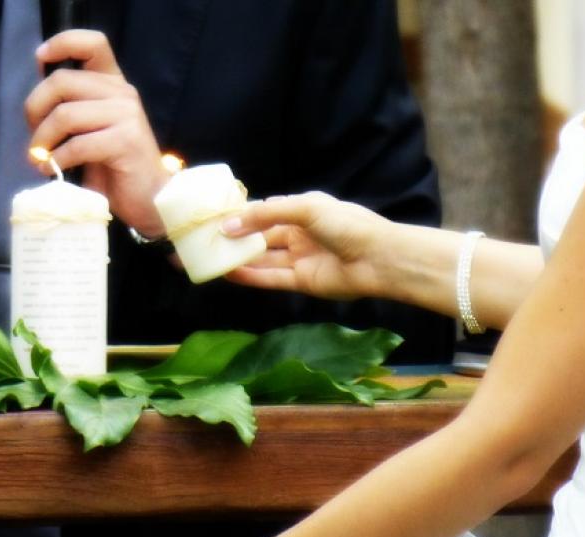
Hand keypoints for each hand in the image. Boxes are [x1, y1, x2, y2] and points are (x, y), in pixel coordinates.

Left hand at [27, 30, 168, 235]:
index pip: (93, 44)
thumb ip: (72, 108)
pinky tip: (54, 171)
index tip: (40, 58)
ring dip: (42, 140)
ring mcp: (126, 115)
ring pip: (64, 115)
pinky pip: (76, 145)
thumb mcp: (91, 130)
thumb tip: (35, 100)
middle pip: (62, 81)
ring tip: (40, 159)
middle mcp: (122, 93)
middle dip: (35, 110)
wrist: (151, 199)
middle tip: (34, 139)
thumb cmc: (115, 167)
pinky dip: (57, 160)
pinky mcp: (125, 141)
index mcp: (114, 85)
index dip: (63, 43)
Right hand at [223, 192, 395, 299]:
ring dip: (238, 259)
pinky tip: (229, 274)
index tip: (214, 218)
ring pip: (263, 258)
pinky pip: (271, 278)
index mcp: (303, 209)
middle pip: (261, 236)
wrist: (379, 258)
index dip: (241, 214)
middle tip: (205, 241)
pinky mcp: (302, 281)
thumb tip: (229, 226)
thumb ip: (265, 215)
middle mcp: (299, 233)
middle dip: (235, 238)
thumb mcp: (305, 208)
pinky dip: (250, 277)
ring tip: (210, 260)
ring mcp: (301, 258)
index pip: (265, 210)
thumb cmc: (347, 224)